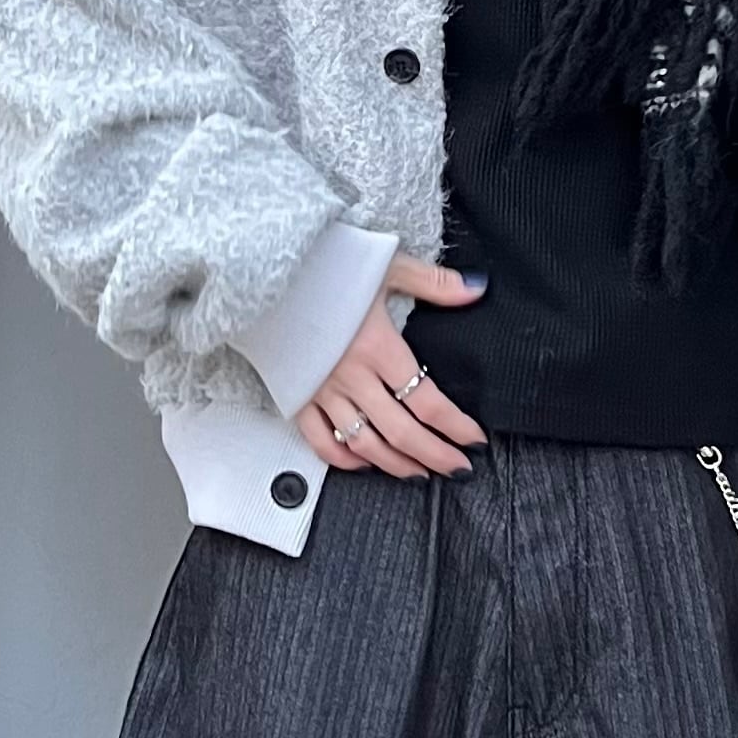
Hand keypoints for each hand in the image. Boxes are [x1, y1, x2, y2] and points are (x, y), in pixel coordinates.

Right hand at [294, 255, 487, 478]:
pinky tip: (364, 464)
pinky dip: (344, 459)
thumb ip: (433, 282)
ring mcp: (322, 391)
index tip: (474, 438)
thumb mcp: (385, 264)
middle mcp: (352, 376)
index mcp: (378, 347)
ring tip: (420, 473)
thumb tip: (475, 289)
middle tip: (459, 469)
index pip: (427, 401)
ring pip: (364, 444)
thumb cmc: (325, 264)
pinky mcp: (297, 397)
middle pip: (402, 432)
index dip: (455, 427)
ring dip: (396, 465)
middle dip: (436, 456)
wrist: (263, 270)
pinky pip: (320, 441)